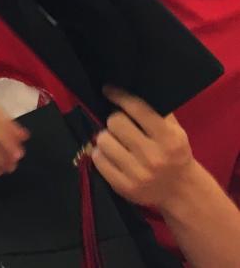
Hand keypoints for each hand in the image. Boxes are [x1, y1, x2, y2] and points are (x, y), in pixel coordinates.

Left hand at [91, 88, 199, 211]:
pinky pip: (98, 159)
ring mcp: (138, 174)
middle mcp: (154, 157)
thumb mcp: (175, 131)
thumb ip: (156, 110)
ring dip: (106, 138)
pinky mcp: (124, 187)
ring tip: (117, 142)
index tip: (108, 89)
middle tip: (120, 126)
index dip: (118, 95)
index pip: (137, 108)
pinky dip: (101, 154)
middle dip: (115, 121)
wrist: (181, 192)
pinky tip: (113, 156)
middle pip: (114, 122)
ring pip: (103, 140)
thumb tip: (125, 88)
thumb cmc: (174, 154)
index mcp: (170, 139)